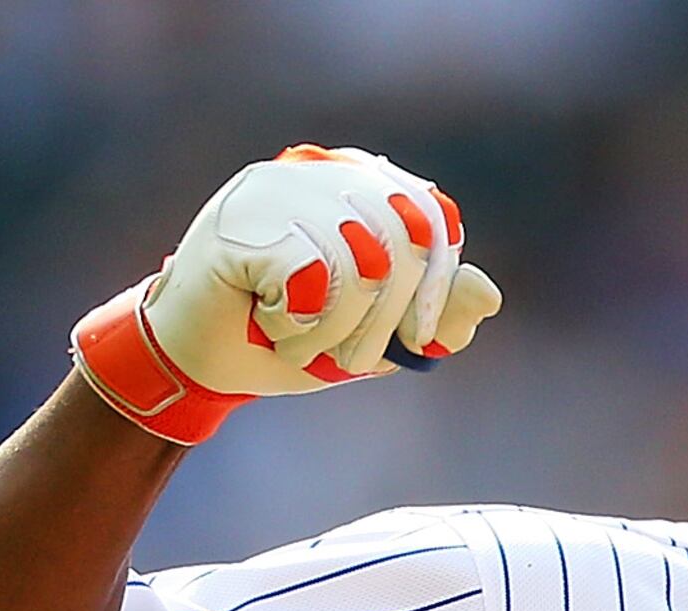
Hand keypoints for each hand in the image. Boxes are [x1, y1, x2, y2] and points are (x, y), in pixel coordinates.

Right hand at [72, 146, 503, 440]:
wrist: (198, 362)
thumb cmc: (285, 339)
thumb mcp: (373, 335)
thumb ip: (429, 314)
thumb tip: (489, 295)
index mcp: (355, 184)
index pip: (428, 212)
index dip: (435, 279)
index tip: (419, 338)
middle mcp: (317, 171)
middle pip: (401, 235)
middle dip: (387, 318)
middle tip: (350, 359)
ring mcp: (273, 188)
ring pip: (359, 261)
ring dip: (336, 330)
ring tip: (299, 340)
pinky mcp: (239, 221)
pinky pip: (310, 276)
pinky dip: (299, 324)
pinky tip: (269, 322)